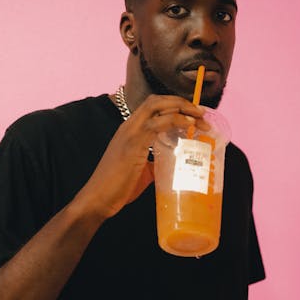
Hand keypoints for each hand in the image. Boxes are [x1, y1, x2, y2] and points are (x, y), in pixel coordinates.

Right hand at [80, 94, 208, 218]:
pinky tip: (189, 126)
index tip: (194, 115)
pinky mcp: (133, 143)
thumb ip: (154, 164)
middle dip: (182, 102)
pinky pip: (158, 123)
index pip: (153, 106)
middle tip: (201, 113)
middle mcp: (129, 126)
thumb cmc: (117, 188)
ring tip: (200, 118)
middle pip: (157, 100)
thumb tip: (171, 165)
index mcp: (129, 130)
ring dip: (182, 109)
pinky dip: (176, 121)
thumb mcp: (140, 172)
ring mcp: (130, 133)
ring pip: (158, 106)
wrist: (98, 198)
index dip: (174, 105)